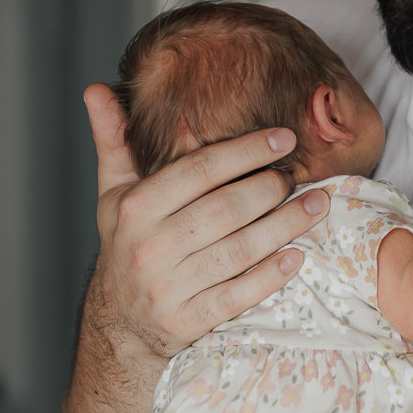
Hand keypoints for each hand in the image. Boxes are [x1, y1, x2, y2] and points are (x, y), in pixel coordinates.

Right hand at [83, 83, 329, 362]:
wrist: (119, 321)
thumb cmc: (128, 243)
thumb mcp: (114, 192)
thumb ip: (113, 141)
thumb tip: (96, 90)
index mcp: (135, 208)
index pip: (200, 171)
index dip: (246, 152)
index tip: (283, 139)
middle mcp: (149, 248)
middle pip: (225, 209)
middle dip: (270, 188)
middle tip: (297, 176)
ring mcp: (168, 288)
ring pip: (239, 250)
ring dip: (285, 226)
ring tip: (317, 204)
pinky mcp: (188, 322)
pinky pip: (238, 295)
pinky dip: (270, 275)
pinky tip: (296, 255)